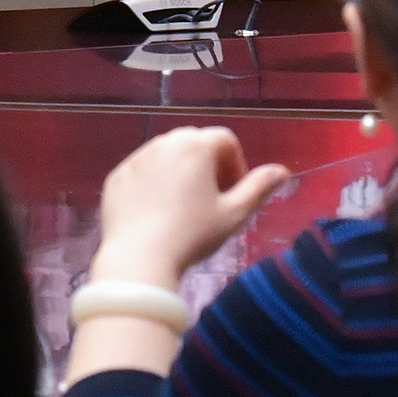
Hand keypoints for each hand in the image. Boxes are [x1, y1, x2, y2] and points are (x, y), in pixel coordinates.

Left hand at [90, 125, 289, 288]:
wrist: (140, 256)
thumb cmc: (193, 235)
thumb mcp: (234, 214)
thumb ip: (259, 188)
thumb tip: (281, 171)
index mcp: (194, 146)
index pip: (225, 140)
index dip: (236, 164)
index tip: (234, 193)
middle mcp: (162, 143)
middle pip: (194, 143)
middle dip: (208, 164)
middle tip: (212, 199)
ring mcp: (135, 159)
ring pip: (165, 155)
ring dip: (180, 171)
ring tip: (185, 207)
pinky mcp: (116, 177)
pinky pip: (141, 171)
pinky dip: (153, 183)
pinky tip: (157, 214)